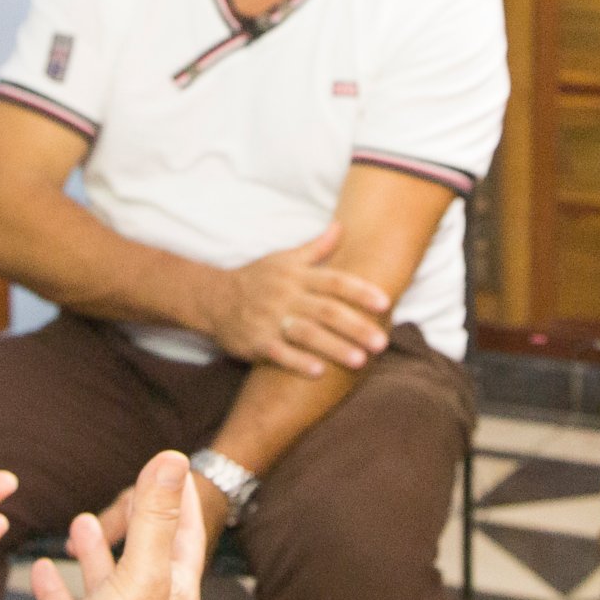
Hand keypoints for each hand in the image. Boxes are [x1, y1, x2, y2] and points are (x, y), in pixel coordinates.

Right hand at [12, 452, 205, 599]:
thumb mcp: (142, 571)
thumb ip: (156, 515)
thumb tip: (174, 459)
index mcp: (174, 595)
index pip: (187, 538)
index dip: (183, 502)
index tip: (174, 469)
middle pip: (147, 558)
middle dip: (138, 524)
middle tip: (127, 494)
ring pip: (106, 582)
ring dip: (96, 553)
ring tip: (81, 524)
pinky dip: (55, 586)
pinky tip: (42, 567)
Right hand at [206, 223, 392, 376]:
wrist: (213, 298)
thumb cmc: (256, 278)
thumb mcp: (284, 259)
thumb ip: (316, 248)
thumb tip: (341, 226)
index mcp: (296, 276)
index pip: (334, 282)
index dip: (360, 291)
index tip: (385, 303)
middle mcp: (286, 295)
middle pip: (326, 310)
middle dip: (356, 326)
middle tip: (382, 342)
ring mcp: (270, 319)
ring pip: (306, 333)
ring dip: (334, 347)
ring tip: (360, 360)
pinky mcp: (256, 341)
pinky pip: (279, 352)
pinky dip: (298, 362)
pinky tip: (319, 373)